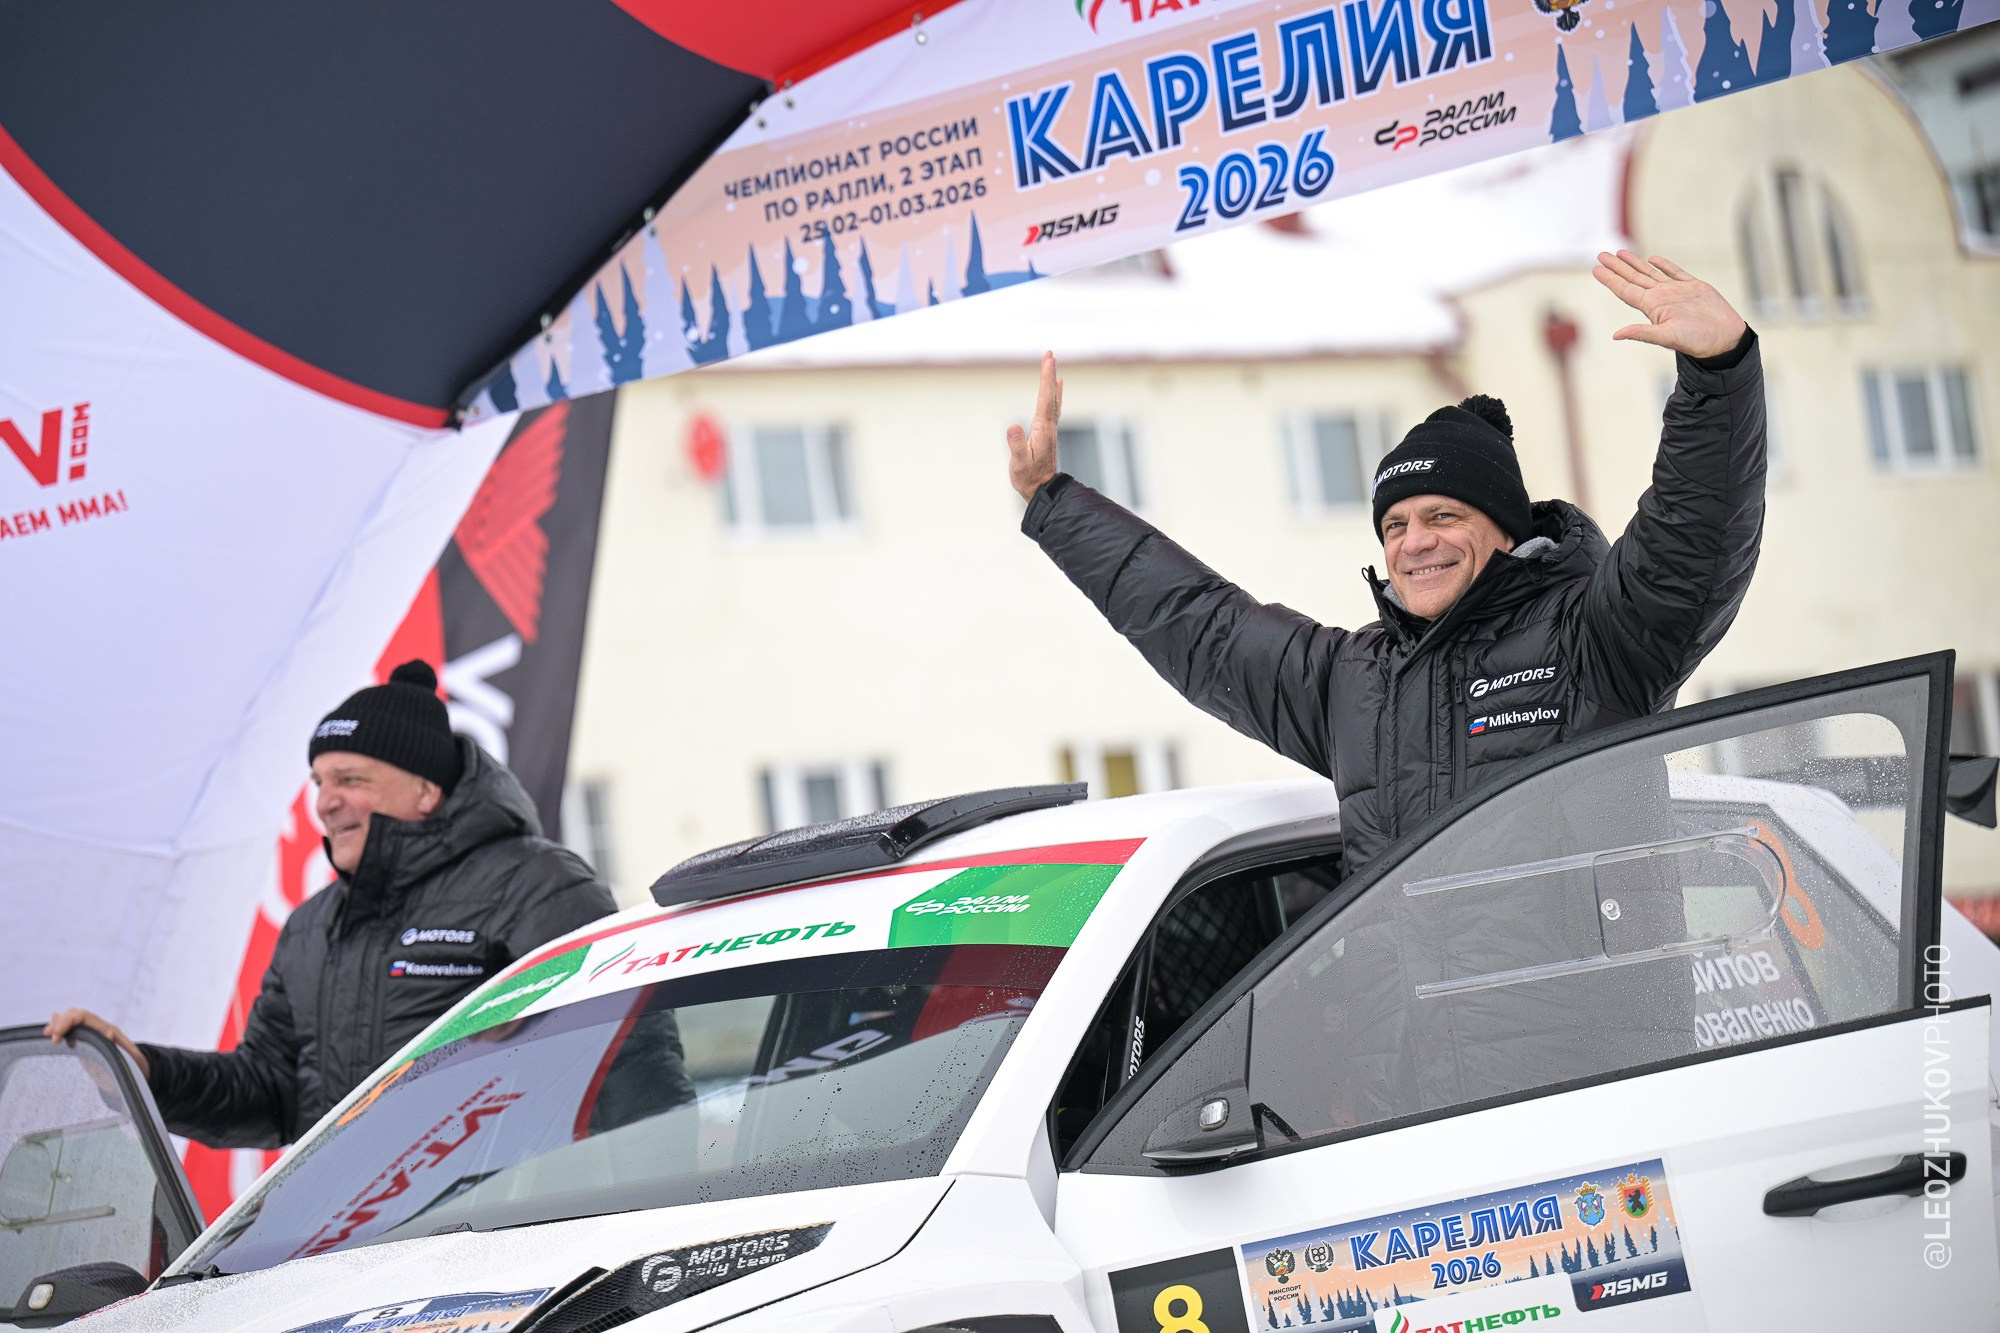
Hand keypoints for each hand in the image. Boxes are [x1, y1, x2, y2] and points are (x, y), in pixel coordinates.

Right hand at [45, 1008, 149, 1079]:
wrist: (142, 1070)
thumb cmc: (135, 1069)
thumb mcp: (130, 1062)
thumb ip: (120, 1049)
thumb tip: (109, 1034)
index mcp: (110, 1032)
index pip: (86, 1018)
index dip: (68, 1022)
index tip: (56, 1037)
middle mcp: (102, 1028)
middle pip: (79, 1015)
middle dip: (61, 1022)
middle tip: (48, 1035)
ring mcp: (96, 1033)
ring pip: (76, 1019)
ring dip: (60, 1024)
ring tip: (47, 1033)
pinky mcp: (91, 1040)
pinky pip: (76, 1028)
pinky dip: (63, 1027)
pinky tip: (53, 1029)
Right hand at [1005, 352, 1063, 501]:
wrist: (1042, 491)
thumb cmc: (1028, 478)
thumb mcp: (1018, 463)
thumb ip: (1016, 445)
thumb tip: (1012, 426)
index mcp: (1042, 429)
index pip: (1045, 398)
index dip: (1046, 378)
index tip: (1048, 359)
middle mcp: (1049, 426)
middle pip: (1051, 395)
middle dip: (1050, 373)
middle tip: (1050, 353)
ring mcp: (1049, 429)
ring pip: (1053, 399)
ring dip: (1052, 381)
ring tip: (1053, 364)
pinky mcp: (1047, 433)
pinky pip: (1053, 407)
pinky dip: (1054, 394)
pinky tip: (1056, 387)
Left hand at [1591, 251, 1747, 358]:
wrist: (1725, 339)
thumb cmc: (1697, 341)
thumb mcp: (1667, 337)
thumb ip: (1642, 333)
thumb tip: (1616, 335)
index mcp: (1652, 307)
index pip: (1625, 290)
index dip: (1610, 279)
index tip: (1595, 269)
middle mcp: (1661, 297)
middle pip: (1633, 278)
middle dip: (1617, 267)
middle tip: (1601, 254)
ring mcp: (1676, 291)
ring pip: (1651, 273)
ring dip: (1635, 263)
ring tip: (1620, 253)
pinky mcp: (1694, 287)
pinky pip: (1675, 272)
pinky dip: (1664, 265)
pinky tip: (1653, 259)